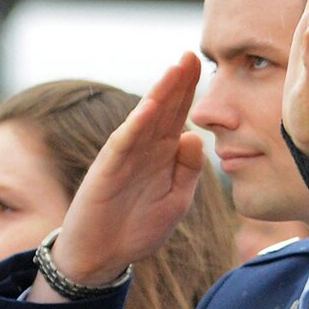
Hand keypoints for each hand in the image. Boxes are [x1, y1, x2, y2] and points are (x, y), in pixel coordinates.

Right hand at [40, 55, 207, 292]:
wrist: (103, 255)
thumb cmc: (138, 228)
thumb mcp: (175, 201)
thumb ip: (188, 171)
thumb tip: (197, 136)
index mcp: (163, 155)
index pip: (179, 116)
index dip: (190, 92)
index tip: (205, 66)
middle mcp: (144, 148)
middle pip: (164, 109)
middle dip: (178, 83)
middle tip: (192, 54)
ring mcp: (124, 156)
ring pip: (145, 120)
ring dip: (159, 95)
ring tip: (175, 70)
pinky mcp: (107, 170)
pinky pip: (124, 144)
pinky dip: (136, 126)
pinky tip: (150, 108)